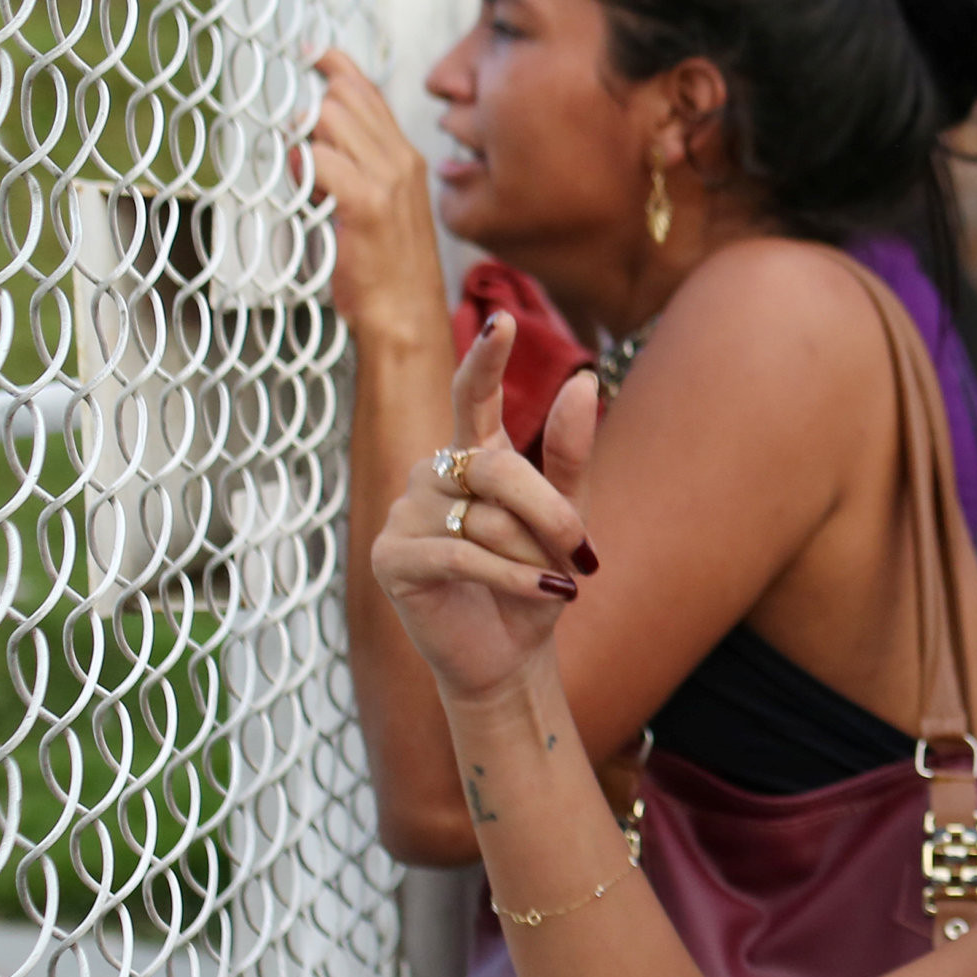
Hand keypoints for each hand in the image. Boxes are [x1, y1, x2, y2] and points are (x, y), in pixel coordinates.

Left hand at [303, 48, 448, 341]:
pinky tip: (301, 182)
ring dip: (303, 135)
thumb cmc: (387, 271)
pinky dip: (302, 165)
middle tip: (296, 137)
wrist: (406, 319)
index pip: (368, 91)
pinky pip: (319, 159)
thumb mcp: (380, 207)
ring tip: (301, 169)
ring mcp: (387, 181)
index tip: (309, 54)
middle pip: (343, 97)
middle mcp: (402, 161)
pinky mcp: (366, 204)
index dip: (334, 66)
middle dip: (309, 109)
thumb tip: (309, 142)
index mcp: (406, 158)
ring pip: (329, 119)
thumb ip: (354, 168)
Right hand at [366, 317, 597, 708]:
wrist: (509, 658)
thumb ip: (570, 455)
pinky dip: (511, 576)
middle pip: (496, 467)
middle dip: (549, 511)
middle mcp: (432, 476)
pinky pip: (460, 553)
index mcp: (472, 459)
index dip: (485, 358)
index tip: (500, 318)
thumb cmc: (535, 584)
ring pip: (482, 517)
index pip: (471, 396)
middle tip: (584, 553)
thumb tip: (584, 381)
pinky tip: (543, 594)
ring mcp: (405, 514)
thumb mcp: (567, 519)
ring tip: (552, 585)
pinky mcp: (392, 557)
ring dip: (532, 555)